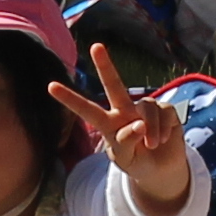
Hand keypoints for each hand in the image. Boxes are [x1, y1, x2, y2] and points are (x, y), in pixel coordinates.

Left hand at [55, 45, 189, 204]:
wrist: (161, 169)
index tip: (51, 86)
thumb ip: (126, 144)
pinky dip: (165, 129)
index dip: (70, 99)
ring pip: (147, 109)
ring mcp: (145, 108)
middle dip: (105, 66)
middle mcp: (125, 111)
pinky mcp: (165, 109)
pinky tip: (164, 139)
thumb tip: (138, 125)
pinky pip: (165, 112)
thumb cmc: (136, 162)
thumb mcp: (125, 159)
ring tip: (152, 146)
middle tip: (95, 47)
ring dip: (152, 130)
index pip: (87, 110)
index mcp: (108, 124)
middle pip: (114, 85)